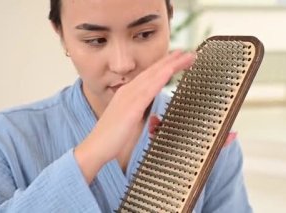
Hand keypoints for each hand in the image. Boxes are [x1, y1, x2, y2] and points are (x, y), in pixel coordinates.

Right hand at [74, 50, 194, 182]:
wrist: (96, 147)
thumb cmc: (112, 137)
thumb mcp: (130, 120)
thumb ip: (141, 113)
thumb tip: (153, 115)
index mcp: (128, 93)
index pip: (150, 75)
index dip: (165, 65)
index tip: (179, 59)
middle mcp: (128, 91)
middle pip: (154, 71)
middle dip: (172, 60)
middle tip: (189, 53)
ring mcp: (129, 97)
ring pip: (154, 76)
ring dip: (171, 65)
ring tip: (187, 57)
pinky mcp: (131, 107)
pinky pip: (148, 90)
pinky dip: (160, 78)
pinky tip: (170, 70)